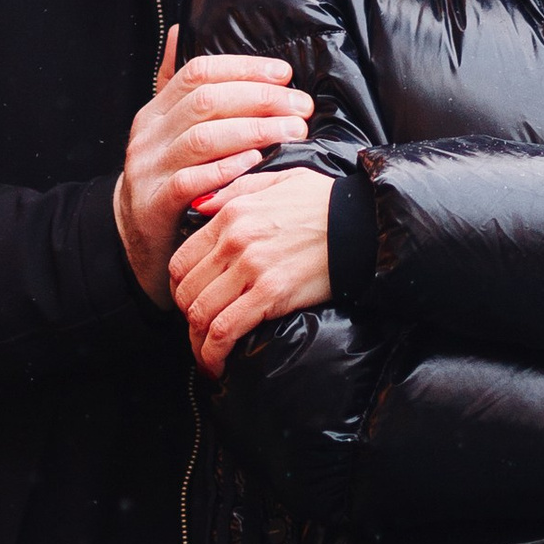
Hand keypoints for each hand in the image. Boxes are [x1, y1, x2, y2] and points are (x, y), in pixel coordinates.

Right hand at [114, 30, 311, 308]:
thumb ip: (176, 84)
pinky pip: (191, 181)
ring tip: (292, 131)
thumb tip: (180, 31)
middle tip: (301, 106)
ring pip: (202, 139)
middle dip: (259, 99)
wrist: (133, 237)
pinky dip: (227, 168)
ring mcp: (149, 168)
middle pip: (205, 102)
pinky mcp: (155, 203)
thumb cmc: (166, 178)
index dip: (243, 68)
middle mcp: (148, 135)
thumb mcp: (165, 129)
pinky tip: (257, 162)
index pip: (198, 73)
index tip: (284, 74)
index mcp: (155, 111)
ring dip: (254, 131)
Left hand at [170, 177, 333, 375]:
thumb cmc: (325, 201)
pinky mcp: (271, 294)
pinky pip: (226, 330)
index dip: (179, 290)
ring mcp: (251, 268)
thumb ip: (235, 188)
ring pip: (200, 315)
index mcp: (231, 214)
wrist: (363, 222)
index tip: (191, 305)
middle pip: (186, 292)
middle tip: (200, 333)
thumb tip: (201, 205)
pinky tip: (218, 365)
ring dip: (197, 343)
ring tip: (207, 356)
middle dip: (187, 320)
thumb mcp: (278, 178)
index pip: (180, 261)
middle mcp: (234, 241)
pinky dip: (213, 353)